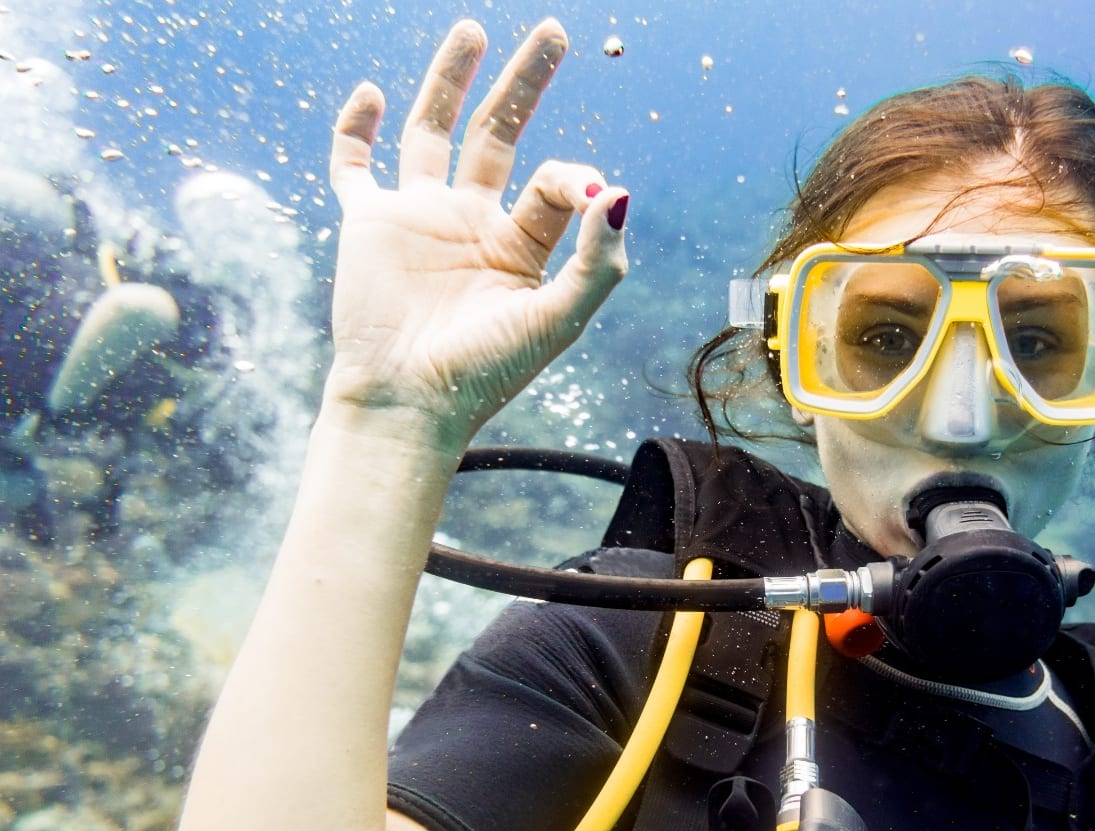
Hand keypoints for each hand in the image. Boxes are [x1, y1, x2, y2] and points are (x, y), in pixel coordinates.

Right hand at [323, 17, 627, 450]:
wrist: (409, 405)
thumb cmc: (486, 374)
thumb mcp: (557, 320)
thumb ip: (595, 261)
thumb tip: (615, 189)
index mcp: (522, 246)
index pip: (551, 184)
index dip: (567, 175)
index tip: (577, 190)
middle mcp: (473, 223)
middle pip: (500, 134)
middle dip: (526, 83)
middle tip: (553, 31)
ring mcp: (419, 218)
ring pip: (434, 131)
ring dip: (452, 80)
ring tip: (472, 30)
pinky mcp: (368, 223)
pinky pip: (355, 165)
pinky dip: (355, 128)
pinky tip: (370, 93)